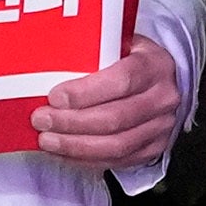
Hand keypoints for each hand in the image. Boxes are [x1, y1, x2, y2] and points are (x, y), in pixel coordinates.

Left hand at [33, 37, 184, 174]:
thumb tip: (45, 65)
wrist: (162, 78)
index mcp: (155, 65)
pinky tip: (64, 153)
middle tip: (41, 120)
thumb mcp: (118, 44)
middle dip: (71, 123)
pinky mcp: (154, 148)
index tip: (55, 97)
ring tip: (47, 140)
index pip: (121, 81)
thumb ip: (91, 53)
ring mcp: (161, 126)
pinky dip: (86, 160)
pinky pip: (118, 161)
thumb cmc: (131, 59)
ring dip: (75, 146)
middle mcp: (163, 97)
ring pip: (116, 145)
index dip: (85, 93)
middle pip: (115, 118)